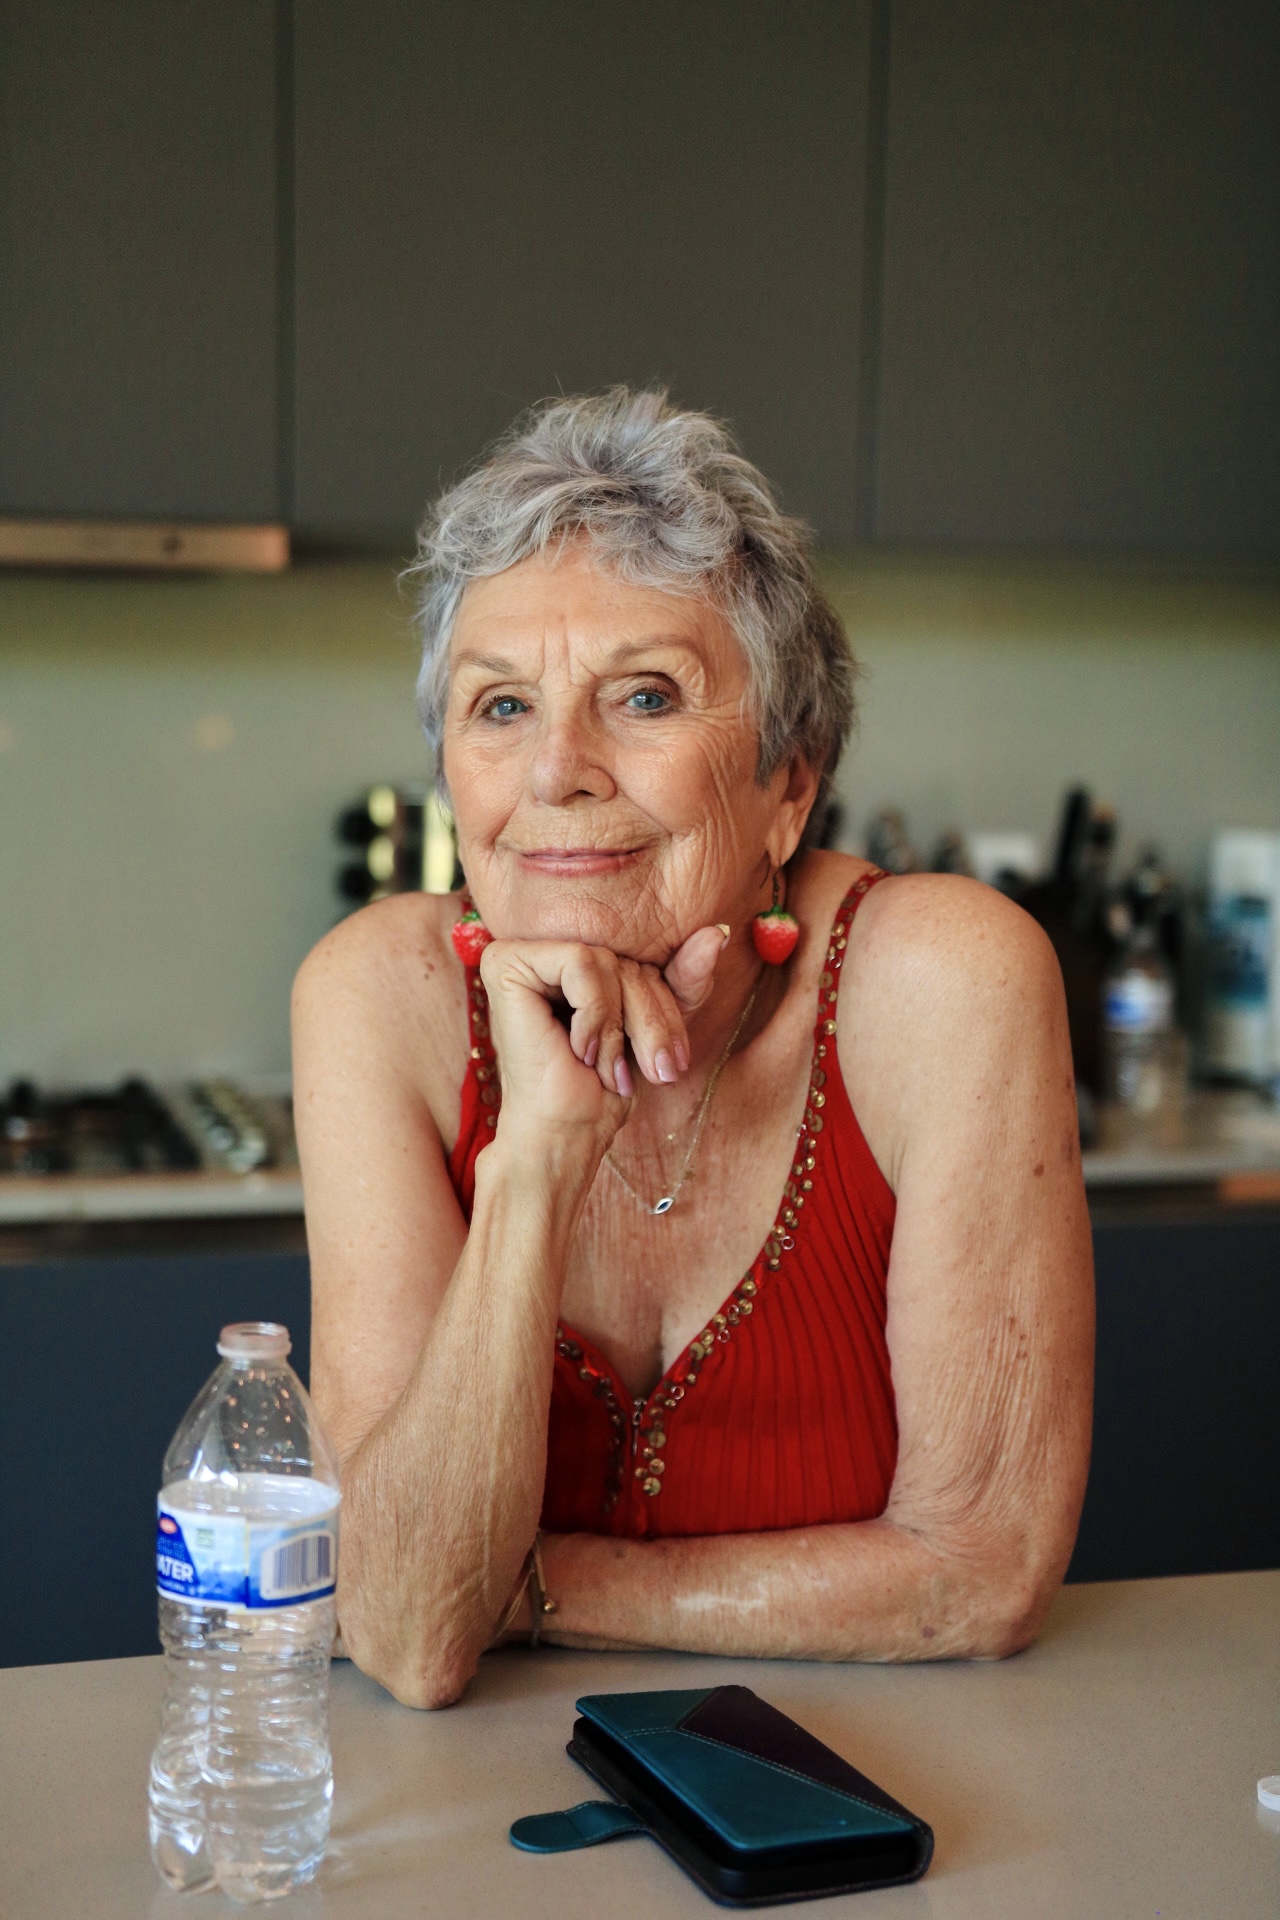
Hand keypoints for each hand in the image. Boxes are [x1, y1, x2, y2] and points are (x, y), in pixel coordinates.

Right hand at [478, 925, 727, 1144]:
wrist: (564, 1135)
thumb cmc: (603, 1089)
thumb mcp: (657, 1027)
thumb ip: (685, 977)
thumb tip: (718, 931)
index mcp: (570, 965)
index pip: (638, 963)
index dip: (664, 1008)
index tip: (672, 1060)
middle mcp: (540, 951)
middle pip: (623, 962)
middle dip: (647, 1021)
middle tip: (653, 1071)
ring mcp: (518, 954)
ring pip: (606, 961)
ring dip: (617, 1025)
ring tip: (605, 1066)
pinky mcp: (506, 963)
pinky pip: (581, 962)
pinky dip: (594, 1013)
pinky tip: (578, 1049)